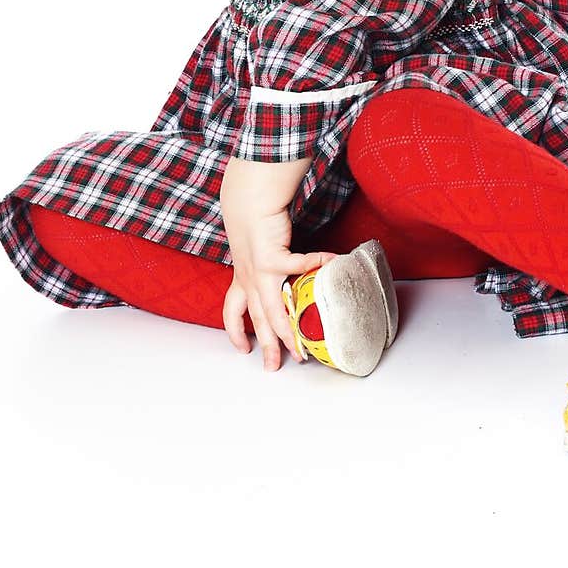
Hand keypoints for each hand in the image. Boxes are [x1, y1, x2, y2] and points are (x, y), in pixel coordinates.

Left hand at [220, 187, 336, 371]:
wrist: (248, 201)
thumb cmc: (255, 223)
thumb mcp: (254, 251)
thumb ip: (268, 266)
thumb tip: (287, 273)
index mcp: (242, 279)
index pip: (233, 312)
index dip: (236, 333)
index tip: (243, 349)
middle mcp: (248, 280)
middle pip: (257, 321)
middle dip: (267, 347)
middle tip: (276, 366)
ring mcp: (259, 272)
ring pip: (273, 312)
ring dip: (287, 333)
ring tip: (303, 347)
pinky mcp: (272, 258)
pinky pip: (300, 266)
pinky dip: (319, 264)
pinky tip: (335, 262)